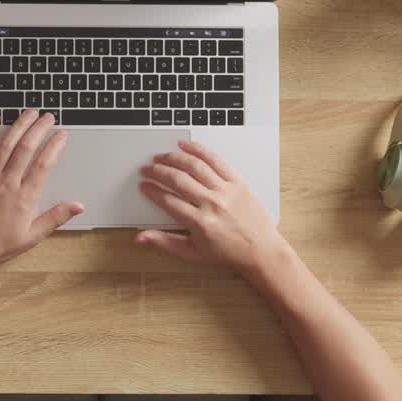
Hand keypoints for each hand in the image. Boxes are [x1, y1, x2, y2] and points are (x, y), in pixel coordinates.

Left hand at [0, 109, 83, 281]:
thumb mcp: (31, 237)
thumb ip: (55, 218)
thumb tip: (77, 206)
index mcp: (23, 199)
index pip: (43, 165)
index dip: (54, 146)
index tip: (62, 135)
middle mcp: (6, 184)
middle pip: (26, 148)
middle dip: (39, 129)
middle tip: (49, 117)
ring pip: (6, 145)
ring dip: (19, 125)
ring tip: (30, 112)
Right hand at [136, 139, 285, 277]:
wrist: (260, 250)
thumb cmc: (228, 253)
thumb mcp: (192, 254)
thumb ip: (165, 243)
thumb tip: (141, 238)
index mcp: (200, 223)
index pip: (168, 200)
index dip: (152, 191)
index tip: (144, 186)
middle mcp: (212, 203)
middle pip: (178, 180)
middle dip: (158, 172)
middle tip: (147, 169)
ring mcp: (226, 191)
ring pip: (194, 166)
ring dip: (174, 158)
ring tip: (161, 156)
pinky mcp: (237, 182)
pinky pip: (216, 160)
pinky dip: (199, 150)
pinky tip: (186, 146)